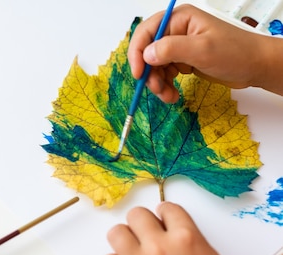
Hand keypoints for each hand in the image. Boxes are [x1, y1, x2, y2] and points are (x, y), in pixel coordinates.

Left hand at [101, 202, 251, 254]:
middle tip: (147, 238)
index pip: (166, 208)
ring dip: (123, 240)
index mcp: (187, 238)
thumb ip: (190, 240)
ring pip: (116, 232)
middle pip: (136, 214)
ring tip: (133, 253)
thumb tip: (170, 230)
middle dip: (141, 224)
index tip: (163, 223)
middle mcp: (160, 246)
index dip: (165, 215)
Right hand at [128, 4, 282, 102]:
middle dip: (149, 74)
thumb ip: (171, 49)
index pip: (146, 33)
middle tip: (157, 89)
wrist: (255, 67)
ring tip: (168, 96)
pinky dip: (164, 86)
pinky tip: (172, 94)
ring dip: (157, 84)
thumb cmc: (236, 53)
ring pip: (153, 66)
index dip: (137, 53)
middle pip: (147, 52)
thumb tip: (146, 54)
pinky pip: (163, 74)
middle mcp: (175, 31)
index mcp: (179, 19)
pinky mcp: (182, 60)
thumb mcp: (202, 50)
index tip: (138, 74)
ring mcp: (178, 46)